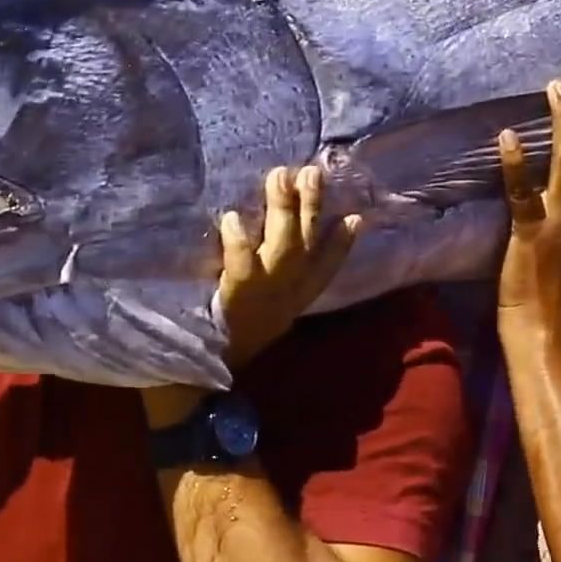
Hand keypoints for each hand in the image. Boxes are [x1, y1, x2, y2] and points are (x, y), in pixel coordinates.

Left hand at [142, 166, 362, 429]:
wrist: (204, 390)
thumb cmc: (225, 349)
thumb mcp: (260, 321)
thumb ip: (268, 293)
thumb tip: (265, 259)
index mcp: (293, 305)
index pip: (324, 271)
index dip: (341, 245)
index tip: (355, 217)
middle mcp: (285, 298)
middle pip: (305, 246)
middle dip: (312, 208)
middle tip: (312, 171)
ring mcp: (263, 296)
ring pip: (282, 247)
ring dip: (283, 211)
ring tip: (280, 177)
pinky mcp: (235, 297)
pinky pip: (240, 264)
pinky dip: (238, 241)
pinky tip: (232, 218)